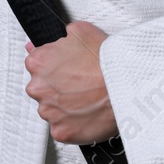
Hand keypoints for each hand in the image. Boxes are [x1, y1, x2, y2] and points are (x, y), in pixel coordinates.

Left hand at [23, 20, 116, 143]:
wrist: (126, 86)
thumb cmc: (106, 61)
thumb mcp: (80, 31)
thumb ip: (59, 36)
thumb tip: (53, 41)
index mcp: (38, 63)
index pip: (37, 65)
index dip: (54, 67)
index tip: (67, 71)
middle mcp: (38, 88)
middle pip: (42, 88)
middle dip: (57, 87)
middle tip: (79, 85)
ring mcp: (49, 112)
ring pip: (52, 109)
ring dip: (64, 107)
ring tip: (86, 100)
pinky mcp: (61, 131)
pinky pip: (62, 128)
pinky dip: (72, 124)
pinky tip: (86, 115)